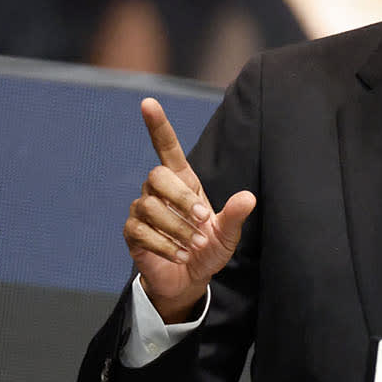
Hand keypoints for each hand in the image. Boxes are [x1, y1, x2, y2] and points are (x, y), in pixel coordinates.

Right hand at [125, 98, 256, 322]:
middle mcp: (158, 190)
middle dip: (182, 200)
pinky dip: (165, 246)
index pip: (165, 147)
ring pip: (151, 208)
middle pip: (157, 175)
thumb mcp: (227, 234)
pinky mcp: (133, 232)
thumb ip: (235, 216)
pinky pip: (142, 232)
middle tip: (203, 222)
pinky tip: (179, 256)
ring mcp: (142, 210)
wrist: (188, 279)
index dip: (157, 125)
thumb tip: (248, 197)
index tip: (148, 103)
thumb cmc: (208, 249)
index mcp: (181, 181)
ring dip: (178, 230)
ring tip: (194, 247)